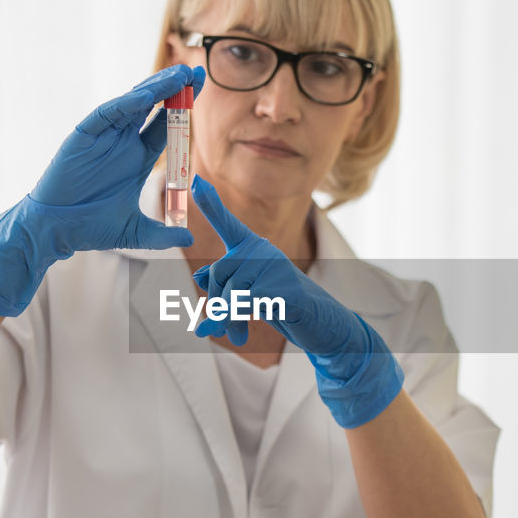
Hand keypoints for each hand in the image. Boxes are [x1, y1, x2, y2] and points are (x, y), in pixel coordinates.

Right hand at [0, 65, 203, 315]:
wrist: (56, 231)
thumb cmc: (91, 228)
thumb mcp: (135, 231)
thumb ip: (163, 235)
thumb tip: (189, 240)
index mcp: (138, 158)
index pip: (166, 126)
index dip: (183, 108)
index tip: (201, 89)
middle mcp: (123, 142)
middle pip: (153, 108)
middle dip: (173, 90)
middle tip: (195, 73)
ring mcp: (103, 137)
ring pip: (131, 105)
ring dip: (153, 89)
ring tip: (177, 76)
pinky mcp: (82, 137)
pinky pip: (105, 115)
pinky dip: (124, 105)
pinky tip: (144, 97)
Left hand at [189, 174, 403, 427]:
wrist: (321, 324)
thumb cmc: (282, 305)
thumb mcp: (248, 293)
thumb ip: (226, 283)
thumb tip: (199, 277)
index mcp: (253, 249)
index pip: (228, 224)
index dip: (211, 204)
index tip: (195, 182)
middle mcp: (264, 251)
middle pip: (217, 274)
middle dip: (216, 304)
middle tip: (221, 327)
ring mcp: (276, 267)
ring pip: (229, 294)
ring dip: (227, 321)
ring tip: (236, 335)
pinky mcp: (285, 288)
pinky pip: (245, 305)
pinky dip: (237, 324)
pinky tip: (245, 334)